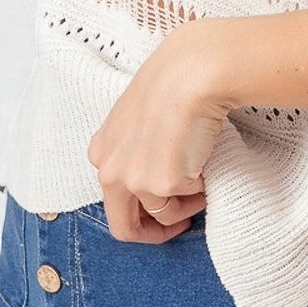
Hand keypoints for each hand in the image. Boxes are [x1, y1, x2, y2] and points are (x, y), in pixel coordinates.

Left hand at [86, 20, 232, 243]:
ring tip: (203, 177)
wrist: (192, 73)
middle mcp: (109, 171)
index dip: (141, 211)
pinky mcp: (163, 186)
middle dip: (154, 233)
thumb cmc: (173, 82)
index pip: (113, 200)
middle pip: (124, 227)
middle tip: (181, 226)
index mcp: (101, 152)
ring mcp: (134, 181)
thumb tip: (159, 169)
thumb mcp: (138, 118)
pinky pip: (190, 201)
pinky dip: (202, 187)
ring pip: (164, 216)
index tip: (163, 208)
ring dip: (187, 205)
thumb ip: (137, 148)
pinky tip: (206, 159)